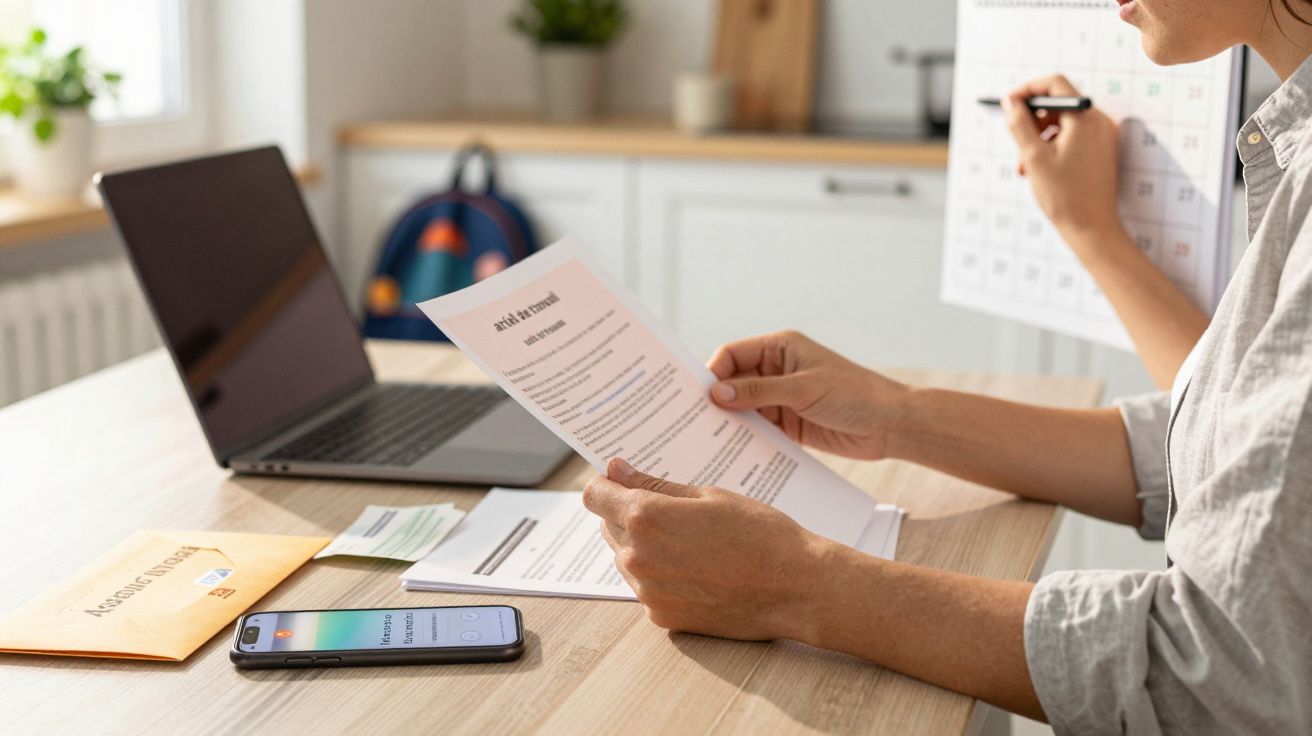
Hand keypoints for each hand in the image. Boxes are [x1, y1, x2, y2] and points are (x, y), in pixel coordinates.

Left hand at [584, 458, 834, 640]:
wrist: (795, 588)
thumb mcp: (707, 495)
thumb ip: (653, 484)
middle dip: (629, 514)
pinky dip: (661, 576)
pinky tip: (698, 570)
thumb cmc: (759, 532)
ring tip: (692, 543)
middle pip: (608, 526)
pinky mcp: (661, 617)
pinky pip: (645, 588)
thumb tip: (614, 469)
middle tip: (674, 512)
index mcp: (645, 517)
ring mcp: (647, 592)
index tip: (621, 481)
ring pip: (626, 558)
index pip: (594, 495)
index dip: (607, 484)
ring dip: (644, 546)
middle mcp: (637, 557)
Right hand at [707, 330, 908, 459]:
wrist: (891, 425)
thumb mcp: (803, 390)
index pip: (733, 354)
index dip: (714, 372)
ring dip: (730, 422)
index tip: (699, 397)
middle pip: (734, 382)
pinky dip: (747, 438)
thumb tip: (717, 393)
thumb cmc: (854, 395)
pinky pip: (759, 429)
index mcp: (780, 348)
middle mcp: (777, 370)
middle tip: (694, 421)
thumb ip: (759, 392)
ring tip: (708, 440)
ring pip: (744, 407)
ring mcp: (781, 398)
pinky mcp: (788, 423)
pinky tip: (732, 451)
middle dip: (717, 400)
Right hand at [1002, 75, 1123, 247]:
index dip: (1028, 90)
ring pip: (1061, 123)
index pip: (1055, 84)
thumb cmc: (1064, 195)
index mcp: (1085, 118)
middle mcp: (1098, 121)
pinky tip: (1038, 170)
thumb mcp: (1033, 157)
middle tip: (1014, 142)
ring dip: (1037, 139)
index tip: (1009, 104)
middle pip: (1057, 104)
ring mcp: (1101, 136)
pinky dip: (1051, 147)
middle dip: (1031, 121)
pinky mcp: (1100, 150)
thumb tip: (1010, 102)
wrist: (1091, 228)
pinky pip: (1071, 137)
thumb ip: (1020, 124)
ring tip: (1023, 166)